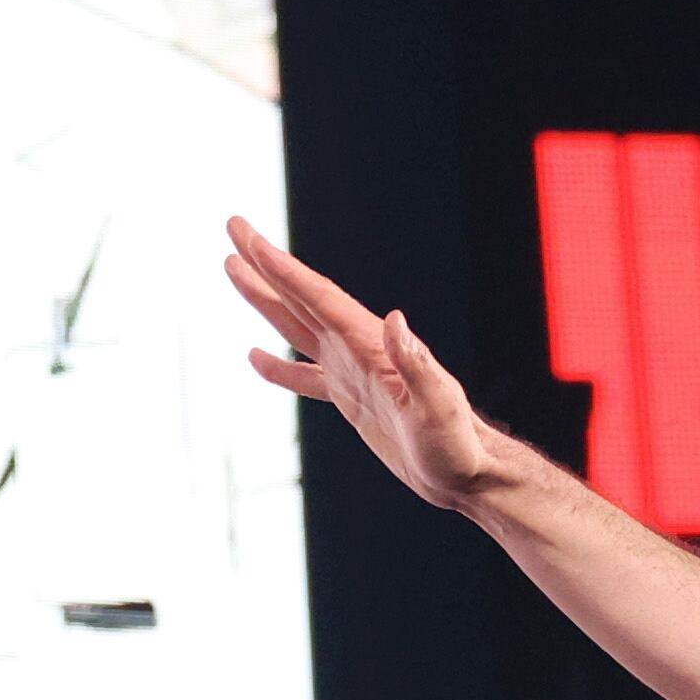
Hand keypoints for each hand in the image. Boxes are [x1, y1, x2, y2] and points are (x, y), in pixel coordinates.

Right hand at [223, 218, 512, 512]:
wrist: (466, 472)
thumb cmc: (457, 442)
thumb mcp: (438, 405)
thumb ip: (415, 363)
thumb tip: (394, 318)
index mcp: (372, 343)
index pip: (318, 298)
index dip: (282, 269)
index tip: (251, 241)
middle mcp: (359, 347)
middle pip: (301, 297)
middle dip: (266, 264)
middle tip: (235, 227)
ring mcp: (353, 371)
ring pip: (297, 326)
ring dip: (266, 298)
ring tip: (233, 269)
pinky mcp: (351, 398)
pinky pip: (305, 377)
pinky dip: (278, 366)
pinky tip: (255, 356)